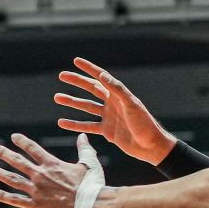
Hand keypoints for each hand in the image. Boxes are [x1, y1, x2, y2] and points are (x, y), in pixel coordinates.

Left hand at [0, 134, 86, 207]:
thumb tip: (83, 136)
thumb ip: (84, 149)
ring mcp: (36, 191)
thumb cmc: (93, 186)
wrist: (92, 206)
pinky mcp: (36, 206)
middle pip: (18, 162)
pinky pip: (16, 200)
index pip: (33, 149)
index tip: (13, 137)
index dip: (22, 142)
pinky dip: (4, 196)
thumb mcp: (89, 164)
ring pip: (12, 179)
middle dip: (4, 154)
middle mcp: (41, 175)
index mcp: (52, 164)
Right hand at [55, 57, 170, 163]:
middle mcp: (112, 103)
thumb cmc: (145, 123)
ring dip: (72, 102)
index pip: (101, 77)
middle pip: (90, 89)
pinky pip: (87, 126)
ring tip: (57, 97)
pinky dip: (74, 124)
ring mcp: (108, 117)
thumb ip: (117, 89)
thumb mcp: (132, 104)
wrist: (151, 146)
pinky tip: (62, 122)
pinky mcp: (106, 131)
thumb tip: (102, 75)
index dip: (89, 68)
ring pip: (86, 106)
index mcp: (118, 94)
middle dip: (76, 81)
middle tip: (62, 75)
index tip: (76, 61)